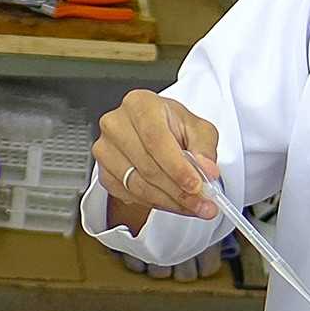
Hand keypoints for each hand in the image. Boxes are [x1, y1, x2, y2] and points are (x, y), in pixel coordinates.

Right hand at [93, 90, 221, 227]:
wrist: (154, 132)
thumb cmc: (172, 126)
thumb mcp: (198, 128)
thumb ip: (205, 148)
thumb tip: (206, 170)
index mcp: (140, 104)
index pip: (156, 139)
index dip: (177, 167)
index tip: (196, 186)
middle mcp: (116, 124)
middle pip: (147, 166)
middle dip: (178, 191)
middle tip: (201, 203)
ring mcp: (105, 149)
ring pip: (138, 185)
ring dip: (168, 201)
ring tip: (191, 206)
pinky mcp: (103, 172)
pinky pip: (128, 195)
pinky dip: (153, 203)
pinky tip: (171, 200)